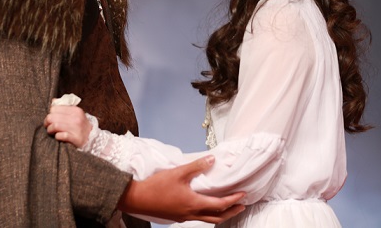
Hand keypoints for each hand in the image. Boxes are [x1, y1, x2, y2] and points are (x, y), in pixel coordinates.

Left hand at [44, 105, 92, 147]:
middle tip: (48, 126)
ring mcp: (76, 128)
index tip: (50, 119)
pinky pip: (60, 136)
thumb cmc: (80, 125)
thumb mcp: (76, 113)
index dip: (50, 114)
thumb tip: (54, 100)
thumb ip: (65, 106)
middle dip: (47, 122)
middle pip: (52, 117)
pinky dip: (57, 136)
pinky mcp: (76, 138)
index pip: (54, 108)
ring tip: (51, 132)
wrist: (92, 137)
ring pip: (55, 126)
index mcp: (75, 110)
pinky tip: (58, 136)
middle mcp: (76, 118)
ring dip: (50, 130)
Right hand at [117, 155, 245, 222]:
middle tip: (242, 206)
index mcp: (194, 203)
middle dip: (231, 212)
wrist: (137, 199)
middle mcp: (191, 214)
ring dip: (220, 214)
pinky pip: (197, 218)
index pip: (219, 205)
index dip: (233, 200)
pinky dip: (207, 214)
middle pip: (217, 217)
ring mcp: (183, 217)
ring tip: (227, 208)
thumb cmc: (157, 186)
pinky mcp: (177, 216)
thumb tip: (212, 159)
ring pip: (207, 219)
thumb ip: (196, 166)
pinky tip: (204, 207)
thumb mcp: (178, 173)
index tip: (243, 195)